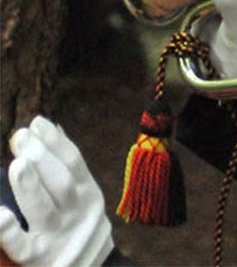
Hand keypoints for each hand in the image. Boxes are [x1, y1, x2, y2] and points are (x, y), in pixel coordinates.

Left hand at [0, 117, 112, 266]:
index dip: (56, 142)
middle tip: (21, 137)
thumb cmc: (77, 230)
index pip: (75, 162)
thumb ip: (69, 168)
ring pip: (45, 208)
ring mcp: (58, 237)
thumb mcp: (83, 199)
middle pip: (62, 182)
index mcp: (89, 195)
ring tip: (18, 162)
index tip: (37, 122)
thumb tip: (53, 127)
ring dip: (30, 184)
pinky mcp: (39, 260)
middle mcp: (77, 213)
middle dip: (42, 157)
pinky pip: (22, 245)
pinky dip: (8, 230)